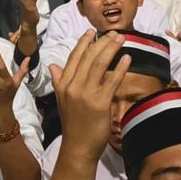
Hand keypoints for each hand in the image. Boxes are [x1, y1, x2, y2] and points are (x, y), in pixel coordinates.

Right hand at [50, 31, 127, 160]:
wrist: (77, 147)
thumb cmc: (73, 124)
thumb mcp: (62, 100)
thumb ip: (59, 81)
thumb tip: (53, 66)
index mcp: (63, 84)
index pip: (74, 57)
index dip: (84, 43)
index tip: (92, 32)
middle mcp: (73, 86)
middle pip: (88, 57)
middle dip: (102, 42)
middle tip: (114, 33)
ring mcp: (86, 94)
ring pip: (99, 64)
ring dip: (111, 49)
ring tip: (121, 39)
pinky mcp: (100, 103)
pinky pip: (112, 81)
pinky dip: (120, 68)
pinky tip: (127, 58)